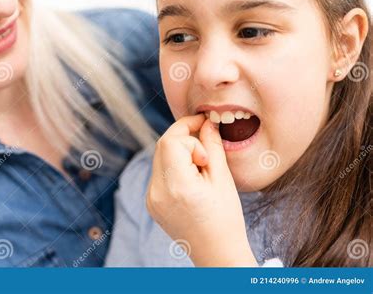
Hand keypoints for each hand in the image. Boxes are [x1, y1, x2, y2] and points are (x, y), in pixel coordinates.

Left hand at [146, 114, 256, 266]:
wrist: (216, 254)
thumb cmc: (226, 220)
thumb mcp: (223, 180)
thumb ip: (213, 147)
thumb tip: (207, 123)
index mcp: (177, 187)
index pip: (171, 141)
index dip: (188, 127)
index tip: (206, 129)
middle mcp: (157, 192)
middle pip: (162, 146)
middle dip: (183, 136)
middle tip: (205, 139)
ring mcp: (151, 199)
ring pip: (159, 157)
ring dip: (179, 150)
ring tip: (201, 165)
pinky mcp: (151, 203)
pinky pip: (158, 172)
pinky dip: (173, 165)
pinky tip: (192, 177)